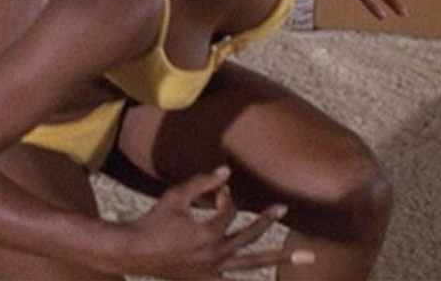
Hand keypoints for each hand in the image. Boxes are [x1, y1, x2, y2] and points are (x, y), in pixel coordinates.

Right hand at [116, 166, 311, 278]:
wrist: (132, 253)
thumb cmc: (152, 222)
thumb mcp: (175, 197)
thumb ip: (202, 183)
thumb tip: (227, 170)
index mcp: (208, 233)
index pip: (229, 210)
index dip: (226, 196)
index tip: (221, 189)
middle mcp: (216, 254)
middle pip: (250, 236)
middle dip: (268, 220)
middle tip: (285, 208)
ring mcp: (213, 271)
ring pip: (252, 264)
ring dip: (280, 259)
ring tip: (308, 258)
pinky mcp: (206, 279)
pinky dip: (246, 280)